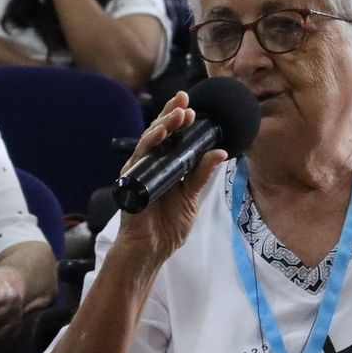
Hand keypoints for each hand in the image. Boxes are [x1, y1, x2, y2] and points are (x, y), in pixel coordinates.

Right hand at [111, 92, 228, 266]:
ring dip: (162, 125)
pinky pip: (139, 158)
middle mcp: (152, 164)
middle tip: (184, 102)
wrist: (151, 250)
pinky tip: (158, 135)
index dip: (180, 119)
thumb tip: (220, 152)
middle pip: (160, 132)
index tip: (191, 105)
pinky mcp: (131, 180)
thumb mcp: (190, 197)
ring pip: (149, 140)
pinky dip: (148, 145)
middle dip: (171, 114)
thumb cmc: (167, 226)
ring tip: (177, 114)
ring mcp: (140, 170)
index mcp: (167, 165)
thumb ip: (201, 174)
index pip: (173, 137)